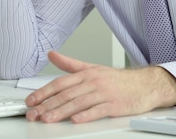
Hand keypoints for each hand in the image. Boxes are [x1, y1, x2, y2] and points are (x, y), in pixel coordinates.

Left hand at [25, 51, 175, 122]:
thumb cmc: (117, 79)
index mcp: (85, 74)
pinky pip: (99, 110)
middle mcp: (93, 82)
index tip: (31, 101)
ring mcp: (104, 93)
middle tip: (33, 114)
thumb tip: (52, 54)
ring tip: (47, 119)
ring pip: (78, 102)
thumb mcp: (91, 68)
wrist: (144, 84)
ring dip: (61, 111)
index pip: (60, 83)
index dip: (43, 92)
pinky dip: (87, 115)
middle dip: (47, 105)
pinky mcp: (115, 105)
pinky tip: (76, 119)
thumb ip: (69, 64)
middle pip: (66, 94)